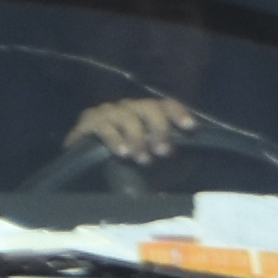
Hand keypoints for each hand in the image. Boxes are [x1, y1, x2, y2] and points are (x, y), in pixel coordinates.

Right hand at [65, 93, 200, 167]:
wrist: (86, 172)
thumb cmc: (126, 163)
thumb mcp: (151, 160)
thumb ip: (168, 156)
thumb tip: (185, 160)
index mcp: (147, 113)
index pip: (166, 105)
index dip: (179, 113)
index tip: (191, 127)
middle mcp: (129, 108)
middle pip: (149, 107)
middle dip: (159, 128)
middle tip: (163, 152)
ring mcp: (108, 112)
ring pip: (128, 117)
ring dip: (138, 138)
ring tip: (142, 159)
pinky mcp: (88, 121)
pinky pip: (104, 126)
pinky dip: (115, 140)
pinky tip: (122, 152)